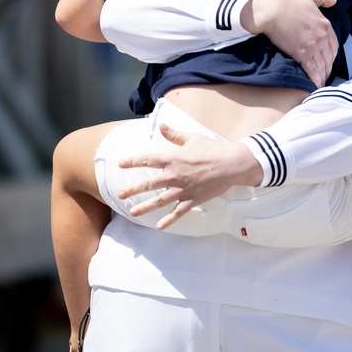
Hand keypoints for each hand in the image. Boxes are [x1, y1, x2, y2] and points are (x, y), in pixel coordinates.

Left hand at [116, 123, 262, 229]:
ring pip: (160, 200)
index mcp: (173, 159)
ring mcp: (183, 189)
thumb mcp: (192, 138)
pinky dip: (169, 220)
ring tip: (132, 212)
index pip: (148, 159)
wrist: (231, 164)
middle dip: (133, 189)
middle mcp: (175, 175)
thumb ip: (174, 134)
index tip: (120, 164)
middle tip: (119, 194)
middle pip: (149, 184)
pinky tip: (159, 226)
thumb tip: (160, 125)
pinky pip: (178, 212)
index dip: (132, 161)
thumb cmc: (212, 149)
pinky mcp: (193, 199)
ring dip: (145, 207)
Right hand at [242, 0, 337, 84]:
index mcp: (326, 25)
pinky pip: (312, 70)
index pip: (334, 46)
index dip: (332, 56)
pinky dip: (315, 79)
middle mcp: (322, 37)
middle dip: (328, 69)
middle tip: (325, 76)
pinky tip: (315, 86)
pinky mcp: (302, 54)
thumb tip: (334, 1)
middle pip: (329, 58)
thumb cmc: (288, 3)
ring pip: (322, 66)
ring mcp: (313, 46)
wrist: (274, 11)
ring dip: (322, 76)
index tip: (329, 62)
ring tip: (320, 84)